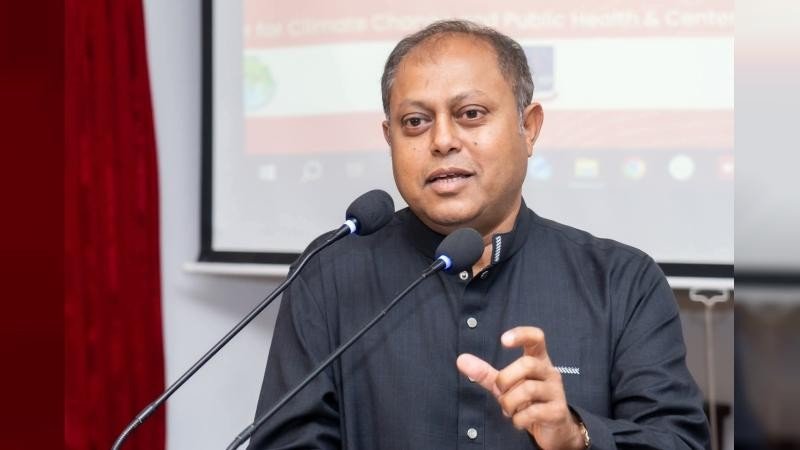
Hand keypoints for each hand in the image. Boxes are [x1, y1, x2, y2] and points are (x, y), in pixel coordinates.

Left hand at [456, 326, 584, 449]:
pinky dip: (518, 419)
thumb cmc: (528, 401)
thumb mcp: (506, 385)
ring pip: (528, 389)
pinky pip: (533, 412)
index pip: (536, 338)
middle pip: (527, 364)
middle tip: (501, 392)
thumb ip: (485, 372)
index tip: (503, 340)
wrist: (554, 428)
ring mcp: (556, 392)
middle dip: (505, 379)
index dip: (521, 334)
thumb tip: (461, 360)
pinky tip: (518, 421)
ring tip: (508, 409)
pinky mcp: (557, 412)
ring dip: (509, 402)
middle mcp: (550, 372)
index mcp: (539, 360)